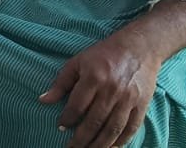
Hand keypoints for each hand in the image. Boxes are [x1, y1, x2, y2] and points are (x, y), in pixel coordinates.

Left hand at [39, 38, 157, 147]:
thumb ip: (61, 83)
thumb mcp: (77, 62)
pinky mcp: (142, 104)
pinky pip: (131, 128)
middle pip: (94, 122)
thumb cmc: (103, 54)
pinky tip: (110, 147)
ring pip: (112, 129)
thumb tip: (43, 100)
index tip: (60, 127)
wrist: (139, 48)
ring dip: (99, 144)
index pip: (77, 106)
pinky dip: (121, 141)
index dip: (67, 119)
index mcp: (94, 78)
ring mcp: (129, 99)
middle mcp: (112, 90)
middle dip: (81, 139)